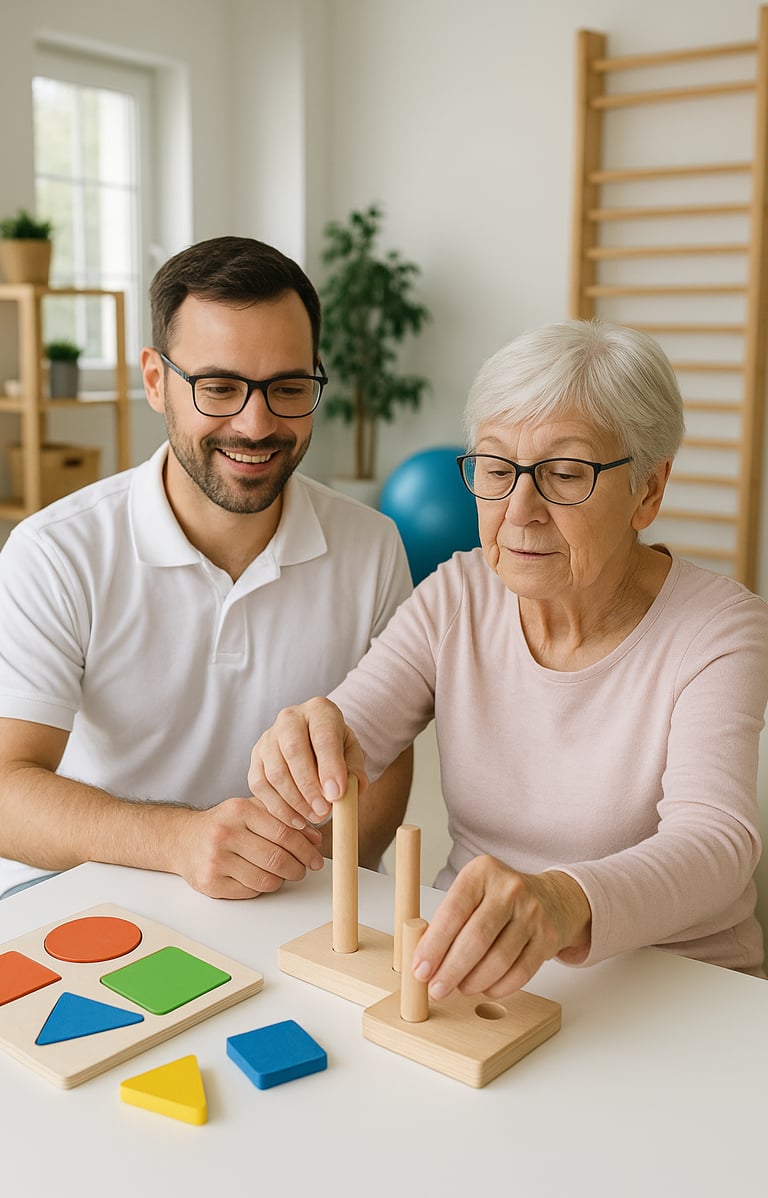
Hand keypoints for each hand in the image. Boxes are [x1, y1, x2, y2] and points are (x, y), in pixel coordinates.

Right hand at [177, 796, 324, 898]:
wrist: (183, 839)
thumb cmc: (223, 824)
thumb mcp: (252, 810)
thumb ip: (284, 818)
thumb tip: (314, 837)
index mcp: (239, 810)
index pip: (284, 832)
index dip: (306, 848)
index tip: (315, 856)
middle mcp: (225, 833)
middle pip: (277, 859)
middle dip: (298, 868)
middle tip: (304, 869)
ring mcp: (216, 859)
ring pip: (266, 879)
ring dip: (282, 880)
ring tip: (283, 873)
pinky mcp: (210, 882)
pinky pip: (250, 892)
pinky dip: (262, 888)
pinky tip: (260, 877)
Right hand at [248, 698, 367, 826]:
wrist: (313, 742)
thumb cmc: (335, 749)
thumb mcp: (352, 754)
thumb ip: (354, 771)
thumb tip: (348, 791)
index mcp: (319, 710)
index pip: (323, 735)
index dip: (330, 767)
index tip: (337, 794)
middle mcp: (289, 718)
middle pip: (293, 751)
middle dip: (309, 786)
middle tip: (324, 811)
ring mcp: (268, 737)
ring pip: (274, 771)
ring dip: (295, 800)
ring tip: (315, 817)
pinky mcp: (255, 758)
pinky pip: (259, 785)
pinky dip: (277, 807)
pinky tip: (296, 819)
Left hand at [411, 856, 591, 998]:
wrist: (553, 898)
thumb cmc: (501, 898)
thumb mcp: (472, 892)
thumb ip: (448, 920)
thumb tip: (424, 961)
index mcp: (482, 872)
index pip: (453, 912)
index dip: (434, 945)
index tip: (420, 968)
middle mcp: (510, 889)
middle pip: (476, 939)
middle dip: (451, 970)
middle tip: (436, 988)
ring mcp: (533, 913)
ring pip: (499, 960)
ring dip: (474, 982)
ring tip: (460, 988)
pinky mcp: (548, 938)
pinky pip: (521, 972)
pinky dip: (499, 987)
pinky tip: (485, 988)